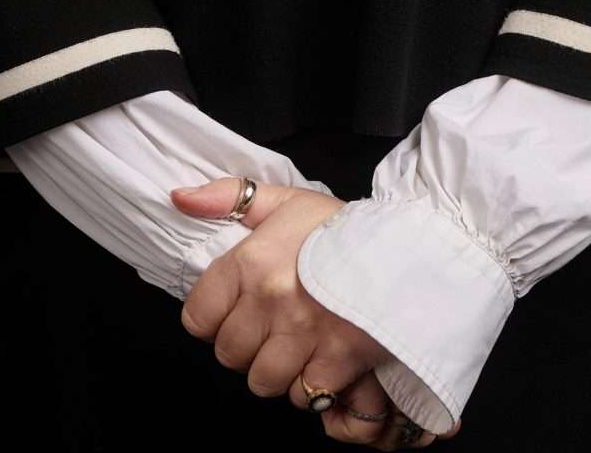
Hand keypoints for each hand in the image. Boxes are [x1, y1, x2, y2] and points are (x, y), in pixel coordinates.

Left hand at [172, 174, 461, 445]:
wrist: (410, 247)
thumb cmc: (344, 227)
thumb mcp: (286, 199)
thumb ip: (228, 197)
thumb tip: (180, 199)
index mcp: (252, 260)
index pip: (198, 316)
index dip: (214, 317)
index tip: (236, 309)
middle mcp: (271, 300)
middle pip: (229, 354)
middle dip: (247, 344)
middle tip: (272, 326)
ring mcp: (303, 334)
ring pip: (261, 380)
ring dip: (276, 369)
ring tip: (296, 344)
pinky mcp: (335, 361)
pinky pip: (301, 394)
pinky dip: (309, 385)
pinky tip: (321, 359)